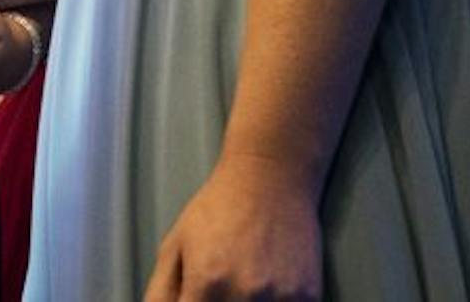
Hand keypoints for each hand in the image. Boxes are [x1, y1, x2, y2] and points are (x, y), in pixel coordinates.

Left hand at [143, 154, 323, 301]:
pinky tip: (261, 292)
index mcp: (207, 282)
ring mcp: (280, 299)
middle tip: (213, 293)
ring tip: (237, 287)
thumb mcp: (175, 245)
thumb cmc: (217, 209)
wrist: (269, 180)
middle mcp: (244, 294)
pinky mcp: (308, 297)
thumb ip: (162, 293)